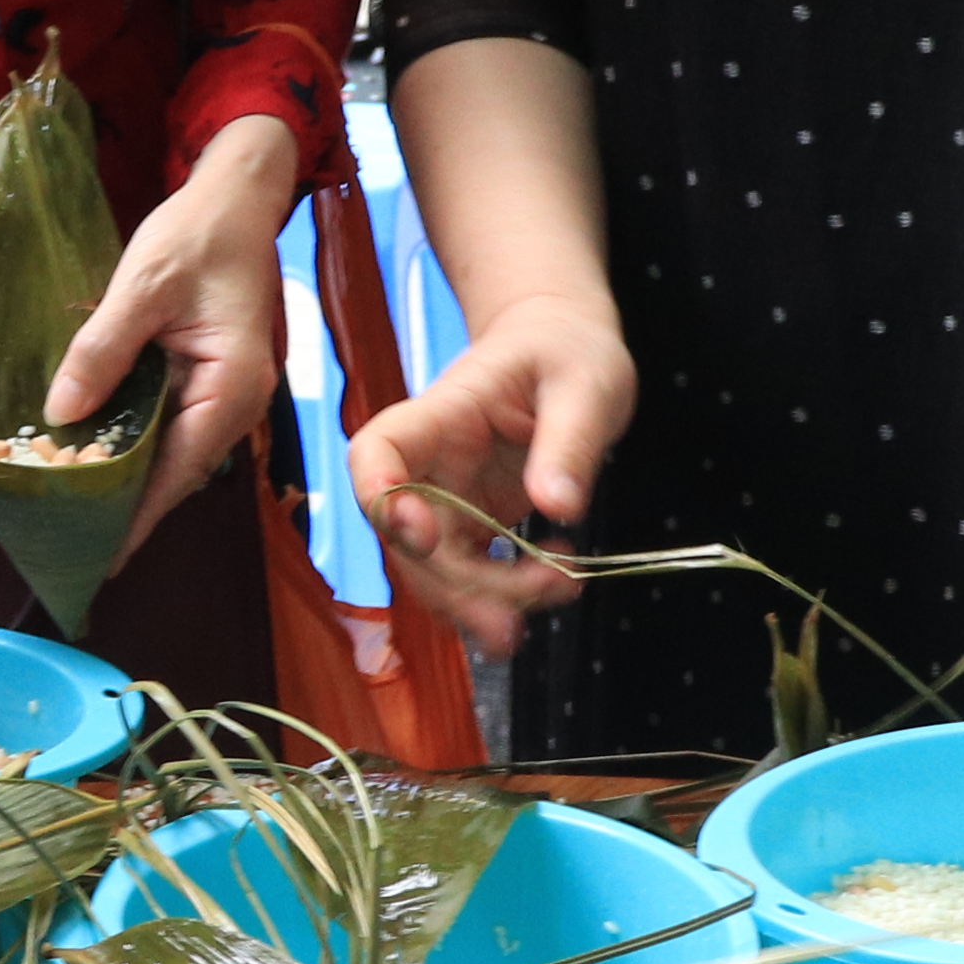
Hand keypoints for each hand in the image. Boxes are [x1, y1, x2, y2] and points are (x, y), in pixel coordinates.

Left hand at [44, 120, 305, 556]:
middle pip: (178, 474)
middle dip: (127, 508)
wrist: (235, 199)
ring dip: (129, 480)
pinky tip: (95, 456)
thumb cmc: (196, 235)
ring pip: (173, 455)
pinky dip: (135, 446)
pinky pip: (171, 428)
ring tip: (75, 513)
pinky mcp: (210, 383)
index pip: (178, 469)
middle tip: (72, 545)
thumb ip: (102, 351)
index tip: (100, 557)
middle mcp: (238, 402)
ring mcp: (227, 395)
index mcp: (232, 385)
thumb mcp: (142, 286)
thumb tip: (60, 415)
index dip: (137, 515)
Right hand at [353, 295, 632, 662]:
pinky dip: (506, 595)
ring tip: (558, 591)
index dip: (379, 498)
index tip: (421, 535)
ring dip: (483, 602)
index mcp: (443, 413)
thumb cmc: (566, 350)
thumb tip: (558, 508)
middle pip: (408, 537)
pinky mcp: (475, 521)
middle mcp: (433, 461)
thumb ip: (570, 443)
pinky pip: (469, 574)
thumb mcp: (586, 384)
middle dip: (454, 587)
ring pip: (436, 570)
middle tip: (516, 616)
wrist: (562, 347)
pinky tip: (556, 583)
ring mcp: (450, 497)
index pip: (378, 452)